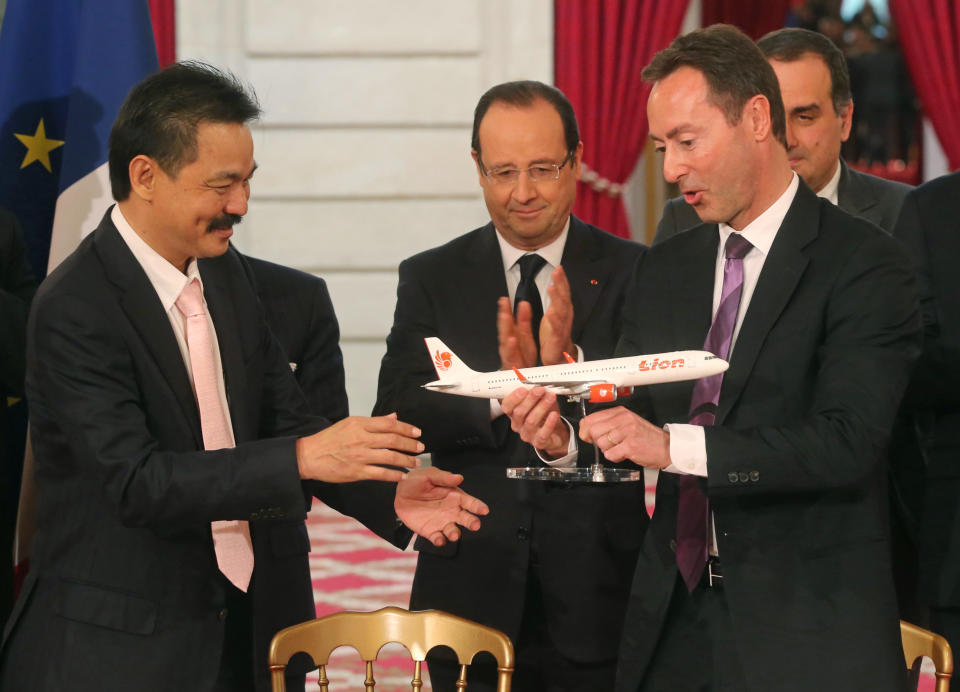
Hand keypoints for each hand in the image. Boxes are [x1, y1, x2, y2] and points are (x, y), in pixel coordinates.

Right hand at [296, 413, 423, 482]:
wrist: (309, 456)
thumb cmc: (330, 439)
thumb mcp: (349, 424)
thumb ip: (373, 422)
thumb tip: (394, 416)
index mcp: (359, 424)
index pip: (388, 424)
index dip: (406, 428)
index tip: (417, 432)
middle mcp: (361, 439)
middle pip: (393, 440)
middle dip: (410, 444)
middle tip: (421, 447)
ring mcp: (360, 456)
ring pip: (390, 457)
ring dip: (406, 460)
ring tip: (415, 462)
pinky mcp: (356, 472)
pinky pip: (381, 474)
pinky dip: (394, 475)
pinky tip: (402, 475)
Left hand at [394, 466, 488, 545]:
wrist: (399, 493)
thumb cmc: (417, 481)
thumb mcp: (428, 475)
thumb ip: (443, 478)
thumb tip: (459, 478)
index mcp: (454, 496)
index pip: (469, 502)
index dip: (478, 506)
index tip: (484, 510)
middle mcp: (451, 511)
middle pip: (466, 518)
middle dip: (472, 522)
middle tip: (476, 525)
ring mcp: (441, 522)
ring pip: (453, 530)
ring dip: (455, 533)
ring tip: (454, 534)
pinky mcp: (430, 531)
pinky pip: (437, 538)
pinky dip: (439, 540)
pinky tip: (439, 539)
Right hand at [498, 296, 536, 368]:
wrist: (520, 380)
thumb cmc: (522, 361)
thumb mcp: (526, 340)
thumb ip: (524, 322)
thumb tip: (524, 303)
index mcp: (514, 338)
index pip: (509, 322)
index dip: (506, 311)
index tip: (505, 300)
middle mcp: (510, 347)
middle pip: (505, 330)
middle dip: (504, 316)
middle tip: (503, 304)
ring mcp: (510, 356)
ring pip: (505, 341)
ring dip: (505, 329)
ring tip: (504, 316)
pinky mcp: (512, 366)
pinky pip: (511, 357)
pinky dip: (511, 349)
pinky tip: (512, 340)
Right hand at [501, 386, 569, 458]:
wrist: (556, 433)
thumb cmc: (545, 415)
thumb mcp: (539, 401)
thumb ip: (536, 392)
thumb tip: (537, 382)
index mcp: (514, 413)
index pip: (507, 406)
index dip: (513, 398)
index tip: (523, 389)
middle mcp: (518, 424)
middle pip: (519, 413)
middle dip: (530, 399)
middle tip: (539, 390)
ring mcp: (528, 434)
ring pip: (531, 421)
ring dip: (541, 407)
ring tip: (550, 397)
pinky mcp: (539, 442)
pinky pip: (543, 433)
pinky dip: (549, 423)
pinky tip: (554, 414)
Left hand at [539, 266, 574, 365]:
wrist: (559, 356)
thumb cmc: (556, 334)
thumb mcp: (555, 314)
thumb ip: (556, 300)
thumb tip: (556, 285)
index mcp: (562, 310)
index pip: (563, 292)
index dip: (562, 280)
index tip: (559, 268)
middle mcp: (564, 317)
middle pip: (564, 298)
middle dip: (561, 284)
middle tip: (557, 272)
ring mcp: (562, 327)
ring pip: (561, 311)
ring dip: (557, 299)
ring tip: (553, 288)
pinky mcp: (557, 338)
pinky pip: (556, 329)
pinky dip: (554, 321)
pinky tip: (551, 313)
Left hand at [579, 407, 670, 467]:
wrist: (666, 447)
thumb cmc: (645, 436)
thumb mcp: (626, 423)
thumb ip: (608, 424)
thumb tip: (586, 429)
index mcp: (620, 412)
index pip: (591, 418)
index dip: (585, 430)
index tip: (588, 436)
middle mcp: (623, 419)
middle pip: (593, 431)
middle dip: (596, 441)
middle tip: (608, 444)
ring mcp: (627, 432)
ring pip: (601, 443)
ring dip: (608, 450)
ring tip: (620, 448)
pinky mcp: (631, 446)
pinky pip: (610, 455)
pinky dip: (615, 457)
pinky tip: (624, 454)